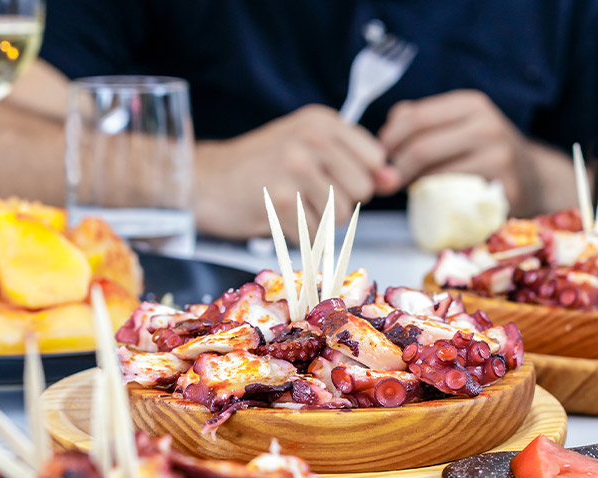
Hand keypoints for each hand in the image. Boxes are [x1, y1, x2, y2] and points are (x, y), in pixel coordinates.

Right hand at [194, 105, 396, 240]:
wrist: (204, 182)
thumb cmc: (256, 168)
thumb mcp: (306, 150)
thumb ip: (352, 163)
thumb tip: (393, 180)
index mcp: (321, 121)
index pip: (374, 158)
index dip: (358, 178)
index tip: (330, 180)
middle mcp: (311, 138)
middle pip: (361, 189)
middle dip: (339, 202)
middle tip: (304, 196)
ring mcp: (296, 167)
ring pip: (340, 214)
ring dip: (318, 221)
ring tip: (289, 206)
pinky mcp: (282, 199)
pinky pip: (315, 233)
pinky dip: (299, 235)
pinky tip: (278, 218)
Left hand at [377, 90, 572, 214]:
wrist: (533, 178)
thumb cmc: (482, 153)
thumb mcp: (457, 125)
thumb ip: (419, 123)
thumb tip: (383, 136)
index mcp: (470, 104)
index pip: (413, 118)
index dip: (387, 141)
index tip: (379, 157)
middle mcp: (487, 125)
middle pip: (420, 148)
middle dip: (395, 170)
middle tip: (388, 183)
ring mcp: (499, 156)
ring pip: (434, 176)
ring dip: (415, 188)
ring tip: (414, 189)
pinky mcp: (503, 188)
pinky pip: (454, 198)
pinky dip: (436, 202)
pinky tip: (434, 201)